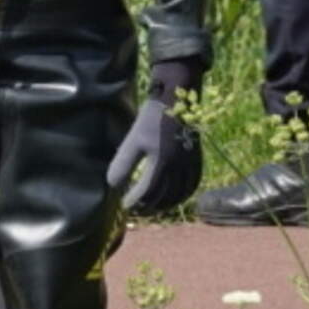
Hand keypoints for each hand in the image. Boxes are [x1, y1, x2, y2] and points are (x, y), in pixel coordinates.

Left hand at [105, 93, 198, 214]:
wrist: (176, 97)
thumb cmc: (151, 118)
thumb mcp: (133, 140)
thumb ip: (124, 164)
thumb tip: (113, 185)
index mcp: (162, 162)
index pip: (147, 192)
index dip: (135, 201)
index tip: (124, 205)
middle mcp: (178, 167)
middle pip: (164, 197)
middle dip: (149, 207)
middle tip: (136, 210)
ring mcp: (189, 163)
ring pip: (180, 193)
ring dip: (166, 204)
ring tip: (153, 208)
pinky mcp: (195, 158)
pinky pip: (192, 183)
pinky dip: (183, 195)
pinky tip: (174, 197)